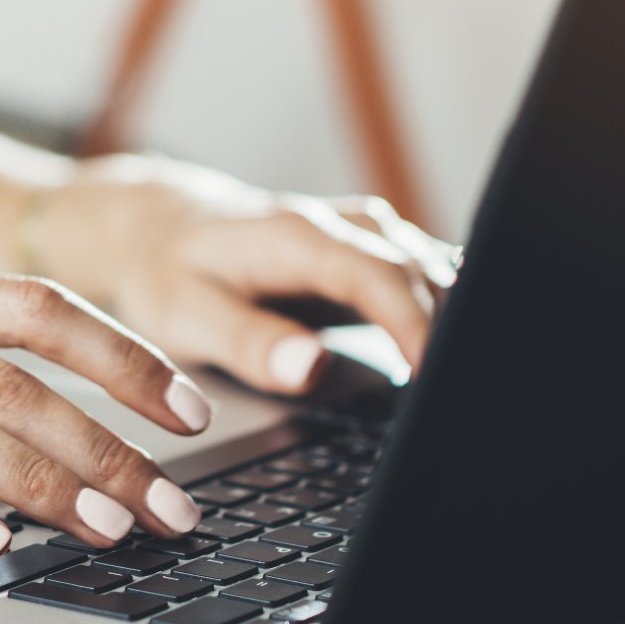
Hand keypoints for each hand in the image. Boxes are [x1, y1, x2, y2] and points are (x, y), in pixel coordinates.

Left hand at [28, 158, 458, 396]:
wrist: (157, 227)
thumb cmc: (167, 272)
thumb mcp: (185, 314)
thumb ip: (248, 342)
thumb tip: (310, 367)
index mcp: (296, 236)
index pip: (378, 274)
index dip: (414, 325)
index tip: (433, 377)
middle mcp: (339, 226)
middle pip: (420, 272)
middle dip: (452, 331)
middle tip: (463, 397)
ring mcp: (359, 236)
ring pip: (431, 270)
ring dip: (456, 320)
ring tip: (466, 384)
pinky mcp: (366, 255)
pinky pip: (423, 276)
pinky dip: (445, 310)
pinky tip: (454, 354)